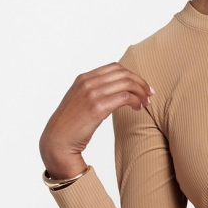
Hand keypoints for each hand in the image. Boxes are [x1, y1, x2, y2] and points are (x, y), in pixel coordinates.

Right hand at [39, 62, 154, 179]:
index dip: (132, 75)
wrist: (58, 139)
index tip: (142, 86)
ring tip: (146, 103)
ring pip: (127, 83)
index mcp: (83, 78)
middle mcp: (87, 82)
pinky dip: (136, 101)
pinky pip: (125, 97)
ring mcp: (92, 94)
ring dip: (141, 92)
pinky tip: (138, 108)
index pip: (115, 67)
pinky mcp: (97, 107)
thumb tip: (116, 93)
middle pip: (123, 73)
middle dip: (140, 82)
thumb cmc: (70, 124)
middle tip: (149, 94)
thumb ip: (94, 92)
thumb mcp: (80, 101)